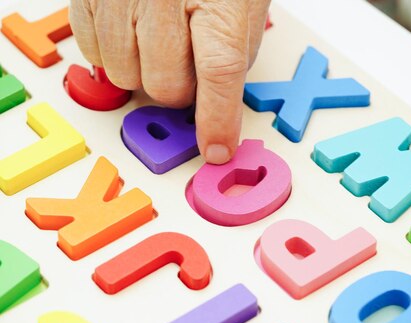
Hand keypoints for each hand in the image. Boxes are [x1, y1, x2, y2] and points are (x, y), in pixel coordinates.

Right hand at [69, 0, 270, 163]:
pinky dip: (114, 55)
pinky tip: (132, 32)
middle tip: (188, 69)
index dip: (217, 118)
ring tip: (159, 43)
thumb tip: (218, 104)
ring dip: (146, 73)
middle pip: (165, 83)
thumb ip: (233, 51)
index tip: (216, 147)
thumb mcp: (244, 3)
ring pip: (126, 76)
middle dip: (180, 90)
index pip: (219, 72)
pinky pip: (93, 53)